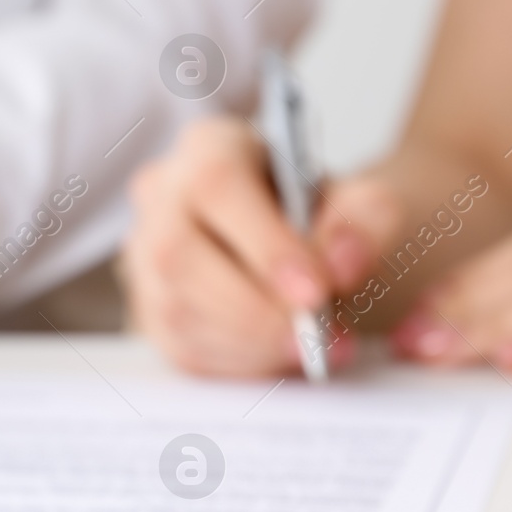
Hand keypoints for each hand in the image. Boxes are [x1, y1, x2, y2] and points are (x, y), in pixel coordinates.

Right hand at [122, 116, 400, 375]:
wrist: (303, 244)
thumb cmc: (321, 214)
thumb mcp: (361, 200)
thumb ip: (366, 221)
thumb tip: (342, 264)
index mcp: (209, 148)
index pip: (217, 186)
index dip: (263, 243)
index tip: (315, 292)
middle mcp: (162, 195)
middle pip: (180, 254)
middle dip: (253, 310)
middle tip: (313, 337)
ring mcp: (145, 255)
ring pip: (176, 308)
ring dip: (248, 343)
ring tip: (309, 349)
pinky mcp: (150, 310)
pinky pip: (181, 348)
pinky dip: (238, 364)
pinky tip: (279, 356)